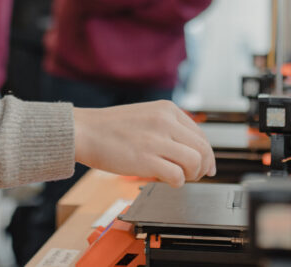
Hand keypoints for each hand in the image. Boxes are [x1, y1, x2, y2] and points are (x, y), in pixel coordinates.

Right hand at [73, 101, 214, 187]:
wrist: (83, 130)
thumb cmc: (109, 127)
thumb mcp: (145, 115)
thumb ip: (167, 127)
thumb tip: (188, 149)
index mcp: (166, 109)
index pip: (200, 134)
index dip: (207, 153)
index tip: (205, 165)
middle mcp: (165, 121)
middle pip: (203, 148)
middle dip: (203, 166)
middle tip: (195, 176)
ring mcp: (156, 140)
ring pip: (194, 162)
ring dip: (191, 175)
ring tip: (179, 178)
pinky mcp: (146, 159)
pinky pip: (177, 176)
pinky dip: (177, 182)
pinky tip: (166, 181)